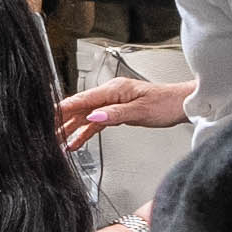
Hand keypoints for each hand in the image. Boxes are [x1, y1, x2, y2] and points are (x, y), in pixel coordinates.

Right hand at [53, 73, 194, 139]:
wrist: (183, 105)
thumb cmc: (166, 104)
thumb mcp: (140, 111)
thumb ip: (115, 114)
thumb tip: (94, 117)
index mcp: (114, 90)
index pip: (83, 99)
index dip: (65, 107)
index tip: (49, 114)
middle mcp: (111, 94)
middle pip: (81, 108)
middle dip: (63, 121)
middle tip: (48, 132)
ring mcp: (113, 103)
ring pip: (86, 116)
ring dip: (72, 129)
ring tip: (59, 141)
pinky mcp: (117, 112)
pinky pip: (97, 122)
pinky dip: (86, 132)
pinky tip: (77, 141)